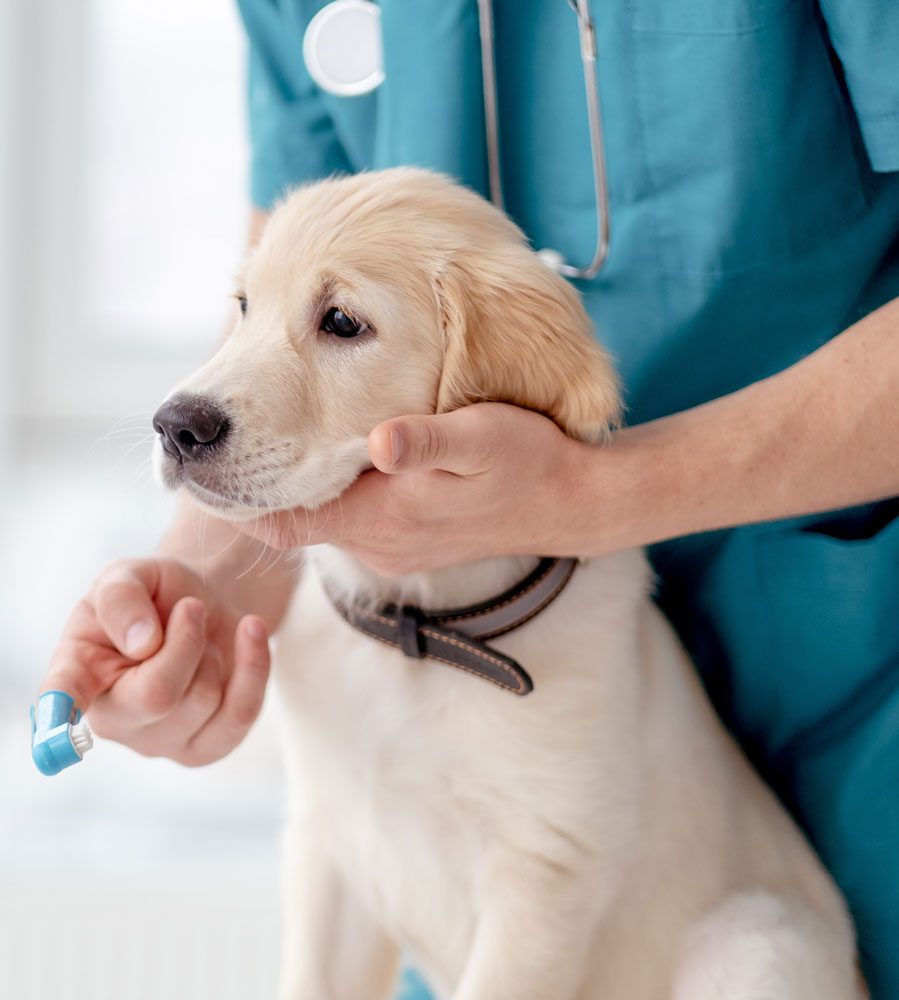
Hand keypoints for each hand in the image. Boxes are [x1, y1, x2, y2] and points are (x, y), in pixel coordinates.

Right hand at [41, 558, 270, 765]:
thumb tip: (142, 643)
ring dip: (214, 649)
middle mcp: (112, 718)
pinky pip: (241, 715)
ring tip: (203, 628)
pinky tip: (250, 632)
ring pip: (203, 700)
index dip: (57, 715)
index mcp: (78, 671)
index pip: (63, 696)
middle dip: (186, 640)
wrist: (206, 606)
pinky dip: (254, 666)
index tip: (51, 734)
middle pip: (157, 696)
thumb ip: (121, 598)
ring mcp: (158, 741)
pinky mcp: (205, 747)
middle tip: (191, 605)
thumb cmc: (157, 593)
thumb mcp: (130, 574)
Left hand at [236, 403, 593, 575]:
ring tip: (269, 439)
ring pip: (320, 522)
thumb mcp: (481, 440)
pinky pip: (350, 522)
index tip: (197, 469)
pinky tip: (334, 458)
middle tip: (224, 441)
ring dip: (294, 490)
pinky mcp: (407, 542)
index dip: (235, 500)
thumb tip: (382, 443)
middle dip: (257, 487)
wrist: (569, 504)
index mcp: (380, 517)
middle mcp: (375, 542)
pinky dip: (329, 496)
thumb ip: (428, 443)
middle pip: (291, 523)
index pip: (282, 522)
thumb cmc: (526, 462)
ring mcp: (391, 548)